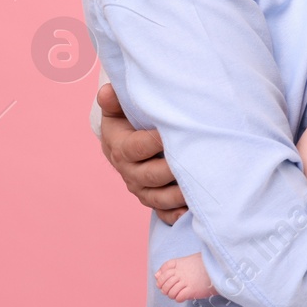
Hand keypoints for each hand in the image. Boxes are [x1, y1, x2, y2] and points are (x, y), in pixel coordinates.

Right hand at [97, 82, 186, 224]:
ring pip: (159, 197)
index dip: (153, 142)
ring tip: (199, 187)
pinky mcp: (154, 200)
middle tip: (195, 160)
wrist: (126, 143)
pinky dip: (176, 215)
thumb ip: (114, 102)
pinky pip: (163, 213)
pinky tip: (190, 212)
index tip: (171, 133)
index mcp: (120, 149)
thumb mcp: (118, 110)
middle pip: (150, 176)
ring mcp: (142, 189)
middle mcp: (130, 172)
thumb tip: (107, 91)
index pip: (135, 148)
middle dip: (171, 170)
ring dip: (178, 194)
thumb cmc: (127, 121)